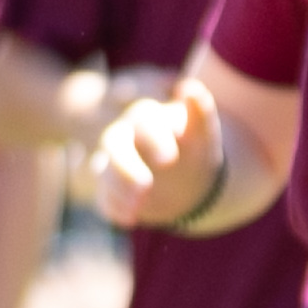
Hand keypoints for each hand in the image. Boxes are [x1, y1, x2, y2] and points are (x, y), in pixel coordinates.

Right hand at [91, 82, 218, 229]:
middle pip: (114, 144)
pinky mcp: (110, 188)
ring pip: (104, 171)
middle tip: (146, 188)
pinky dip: (114, 208)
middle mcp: (125, 137)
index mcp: (149, 118)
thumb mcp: (203, 132)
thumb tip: (190, 88)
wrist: (191, 180)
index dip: (154, 138)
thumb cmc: (195, 148)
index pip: (144, 121)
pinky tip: (131, 219)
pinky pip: (103, 197)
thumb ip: (200, 112)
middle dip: (125, 167)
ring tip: (138, 207)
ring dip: (118, 189)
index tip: (170, 159)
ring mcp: (114, 163)